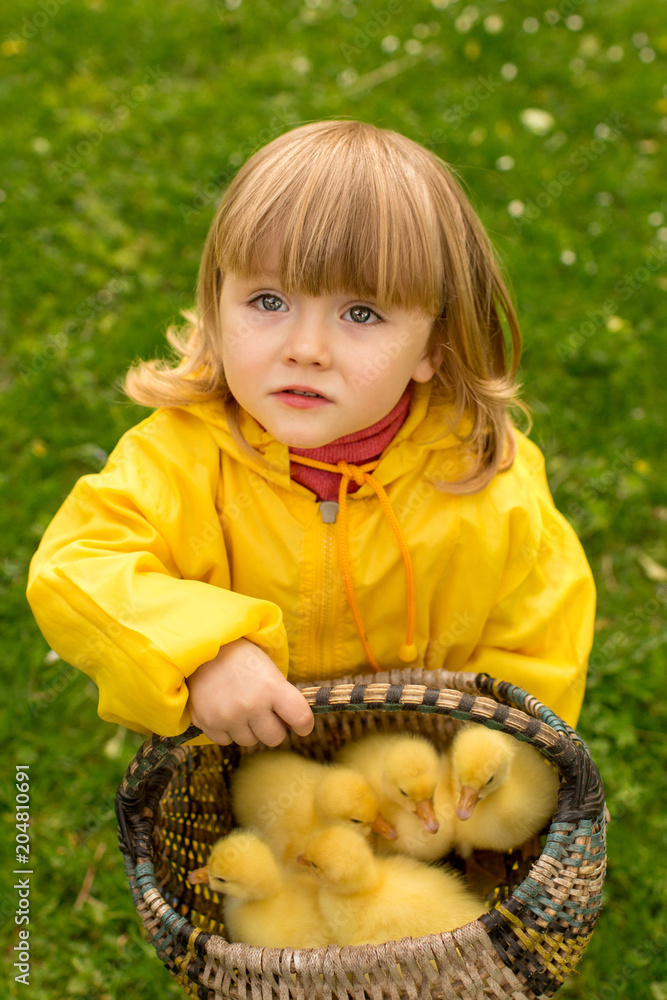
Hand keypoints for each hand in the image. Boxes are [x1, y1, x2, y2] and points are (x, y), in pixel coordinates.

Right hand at [186, 637, 313, 747]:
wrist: (200, 648)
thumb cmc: (239, 656)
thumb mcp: (267, 668)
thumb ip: (280, 695)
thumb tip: (289, 721)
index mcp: (272, 687)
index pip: (301, 718)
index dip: (304, 724)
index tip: (300, 725)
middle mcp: (252, 705)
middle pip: (274, 738)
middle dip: (273, 728)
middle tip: (265, 713)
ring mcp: (229, 717)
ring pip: (249, 741)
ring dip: (248, 729)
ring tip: (240, 706)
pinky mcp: (209, 723)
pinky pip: (226, 740)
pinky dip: (227, 730)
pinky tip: (224, 710)